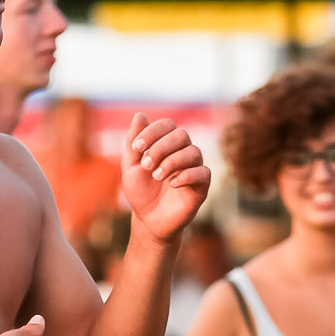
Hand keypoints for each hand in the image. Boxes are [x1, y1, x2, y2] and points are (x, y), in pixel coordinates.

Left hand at [121, 114, 210, 242]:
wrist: (148, 220)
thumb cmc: (140, 192)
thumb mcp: (131, 167)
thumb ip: (133, 143)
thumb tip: (139, 115)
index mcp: (167, 143)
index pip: (167, 125)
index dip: (152, 132)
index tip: (136, 148)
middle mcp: (183, 152)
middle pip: (181, 135)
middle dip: (161, 147)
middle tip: (146, 164)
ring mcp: (194, 168)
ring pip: (193, 152)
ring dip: (172, 161)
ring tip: (157, 175)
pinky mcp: (201, 186)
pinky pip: (203, 173)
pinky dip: (187, 175)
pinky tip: (172, 184)